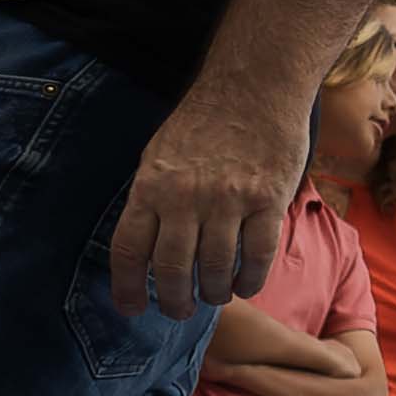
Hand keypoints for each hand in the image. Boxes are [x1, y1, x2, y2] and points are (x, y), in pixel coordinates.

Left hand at [109, 82, 315, 314]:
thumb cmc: (205, 121)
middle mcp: (185, 196)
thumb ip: (152, 199)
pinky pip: (257, 255)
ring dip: (213, 293)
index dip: (128, 288)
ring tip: (214, 295)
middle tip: (179, 310)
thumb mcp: (160, 154)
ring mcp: (228, 199)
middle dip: (174, 301)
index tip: (132, 308)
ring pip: (215, 269)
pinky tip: (245, 284)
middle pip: (172, 270)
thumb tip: (146, 247)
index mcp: (151, 185)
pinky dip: (250, 279)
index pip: (129, 250)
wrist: (254, 85)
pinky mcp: (267, 199)